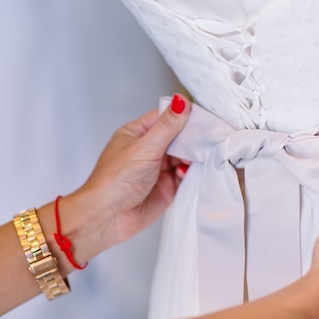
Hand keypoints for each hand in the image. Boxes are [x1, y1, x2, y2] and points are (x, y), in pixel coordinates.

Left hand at [66, 94, 190, 259]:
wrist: (108, 217)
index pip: (166, 118)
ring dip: (194, 156)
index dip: (184, 116)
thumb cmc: (114, 181)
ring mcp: (158, 169)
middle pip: (178, 137)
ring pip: (184, 156)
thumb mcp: (144, 148)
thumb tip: (181, 101)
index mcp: (137, 134)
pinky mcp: (167, 187)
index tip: (203, 115)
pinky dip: (193, 173)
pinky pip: (186, 176)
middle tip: (211, 136)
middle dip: (193, 138)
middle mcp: (148, 150)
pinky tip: (194, 171)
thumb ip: (167, 126)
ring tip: (205, 154)